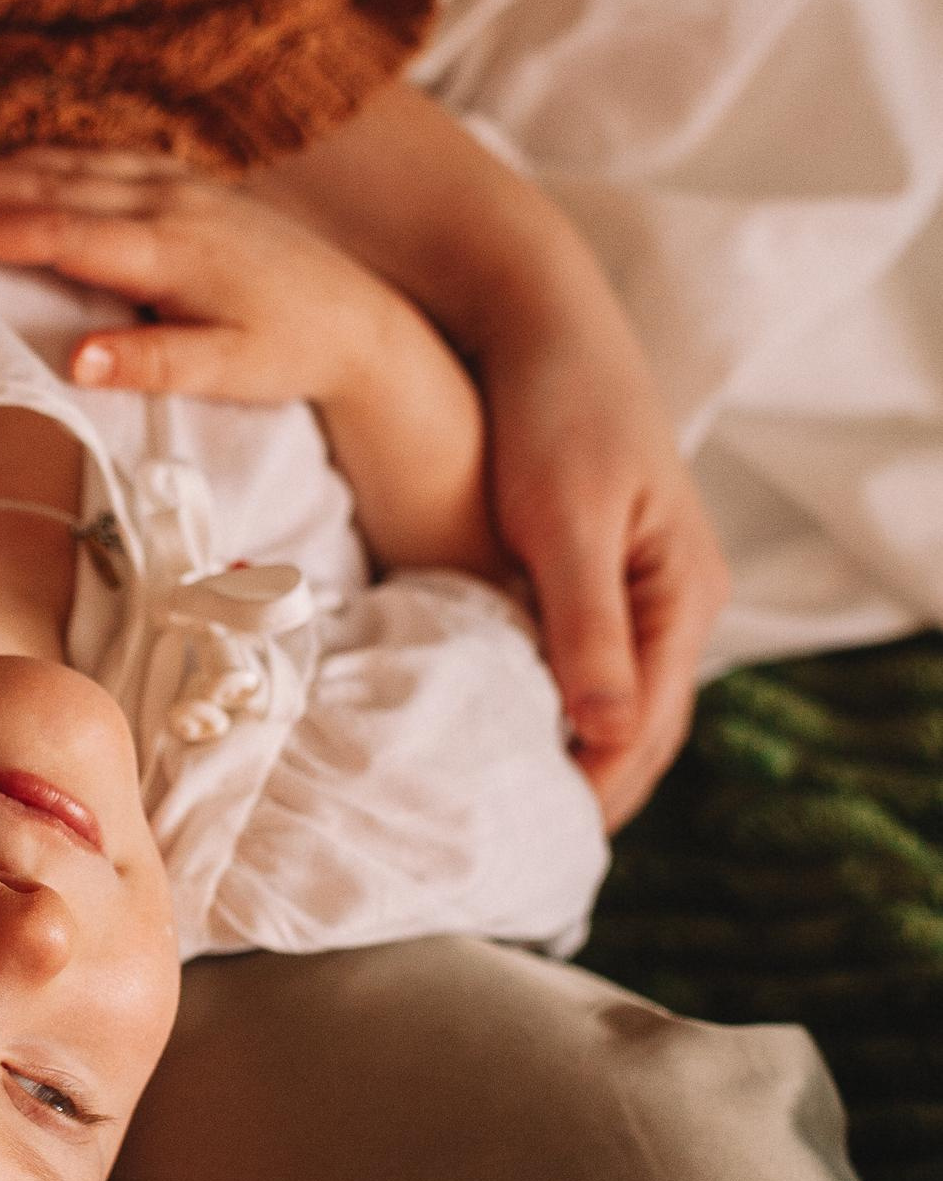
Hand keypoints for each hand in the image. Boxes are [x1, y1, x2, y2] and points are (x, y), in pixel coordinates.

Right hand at [0, 149, 500, 580]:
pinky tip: (16, 165)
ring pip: (73, 161)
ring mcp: (180, 183)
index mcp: (171, 249)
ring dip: (2, 165)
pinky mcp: (190, 183)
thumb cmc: (292, 352)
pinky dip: (46, 158)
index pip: (61, 231)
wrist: (362, 319)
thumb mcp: (230, 371)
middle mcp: (171, 201)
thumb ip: (154, 364)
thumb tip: (76, 360)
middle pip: (54, 182)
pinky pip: (101, 158)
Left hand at [473, 300, 728, 824]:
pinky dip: (551, 709)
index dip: (589, 795)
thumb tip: (606, 735)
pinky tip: (498, 733)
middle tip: (505, 858)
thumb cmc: (553, 410)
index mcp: (681, 595)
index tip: (522, 848)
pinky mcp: (595, 570)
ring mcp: (639, 587)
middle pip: (637, 731)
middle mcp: (674, 600)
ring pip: (612, 703)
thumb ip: (584, 626)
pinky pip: (584, 665)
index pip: (644, 732)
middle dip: (584, 793)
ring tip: (499, 816)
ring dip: (569, 758)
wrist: (538, 322)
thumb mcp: (565, 520)